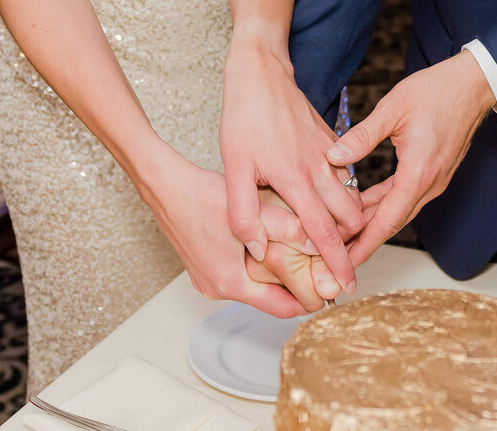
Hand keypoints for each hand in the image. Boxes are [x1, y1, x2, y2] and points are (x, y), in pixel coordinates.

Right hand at [135, 141, 308, 317]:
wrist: (166, 187)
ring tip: (299, 253)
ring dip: (274, 274)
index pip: (282, 309)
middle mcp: (217, 289)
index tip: (330, 288)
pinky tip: (267, 243)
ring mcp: (207, 280)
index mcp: (231, 282)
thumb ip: (288, 227)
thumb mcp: (253, 209)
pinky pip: (237, 275)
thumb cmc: (203, 195)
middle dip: (294, 285)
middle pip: (268, 298)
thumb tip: (320, 243)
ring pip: (253, 285)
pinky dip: (255, 266)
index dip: (310, 301)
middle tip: (319, 267)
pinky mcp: (202, 268)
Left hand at [220, 40, 363, 293]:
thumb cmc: (244, 118)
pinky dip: (346, 193)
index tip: (346, 287)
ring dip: (351, 219)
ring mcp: (328, 151)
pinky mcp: (329, 138)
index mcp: (298, 180)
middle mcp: (320, 168)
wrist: (261, 71)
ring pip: (352, 195)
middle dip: (353, 245)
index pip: (325, 233)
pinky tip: (331, 200)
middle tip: (344, 270)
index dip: (338, 263)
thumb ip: (244, 214)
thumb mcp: (233, 168)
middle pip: (350, 217)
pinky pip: (346, 172)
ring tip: (340, 241)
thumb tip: (259, 250)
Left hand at [326, 53, 494, 267]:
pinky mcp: (434, 172)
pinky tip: (363, 203)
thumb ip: (362, 136)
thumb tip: (333, 157)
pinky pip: (405, 196)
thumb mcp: (393, 109)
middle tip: (335, 253)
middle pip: (392, 222)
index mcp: (419, 172)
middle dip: (364, 240)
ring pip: (398, 209)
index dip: (365, 242)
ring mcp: (434, 179)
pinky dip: (384, 203)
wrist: (472, 84)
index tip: (346, 262)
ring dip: (372, 222)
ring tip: (343, 232)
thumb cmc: (436, 91)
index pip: (388, 220)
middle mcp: (429, 183)